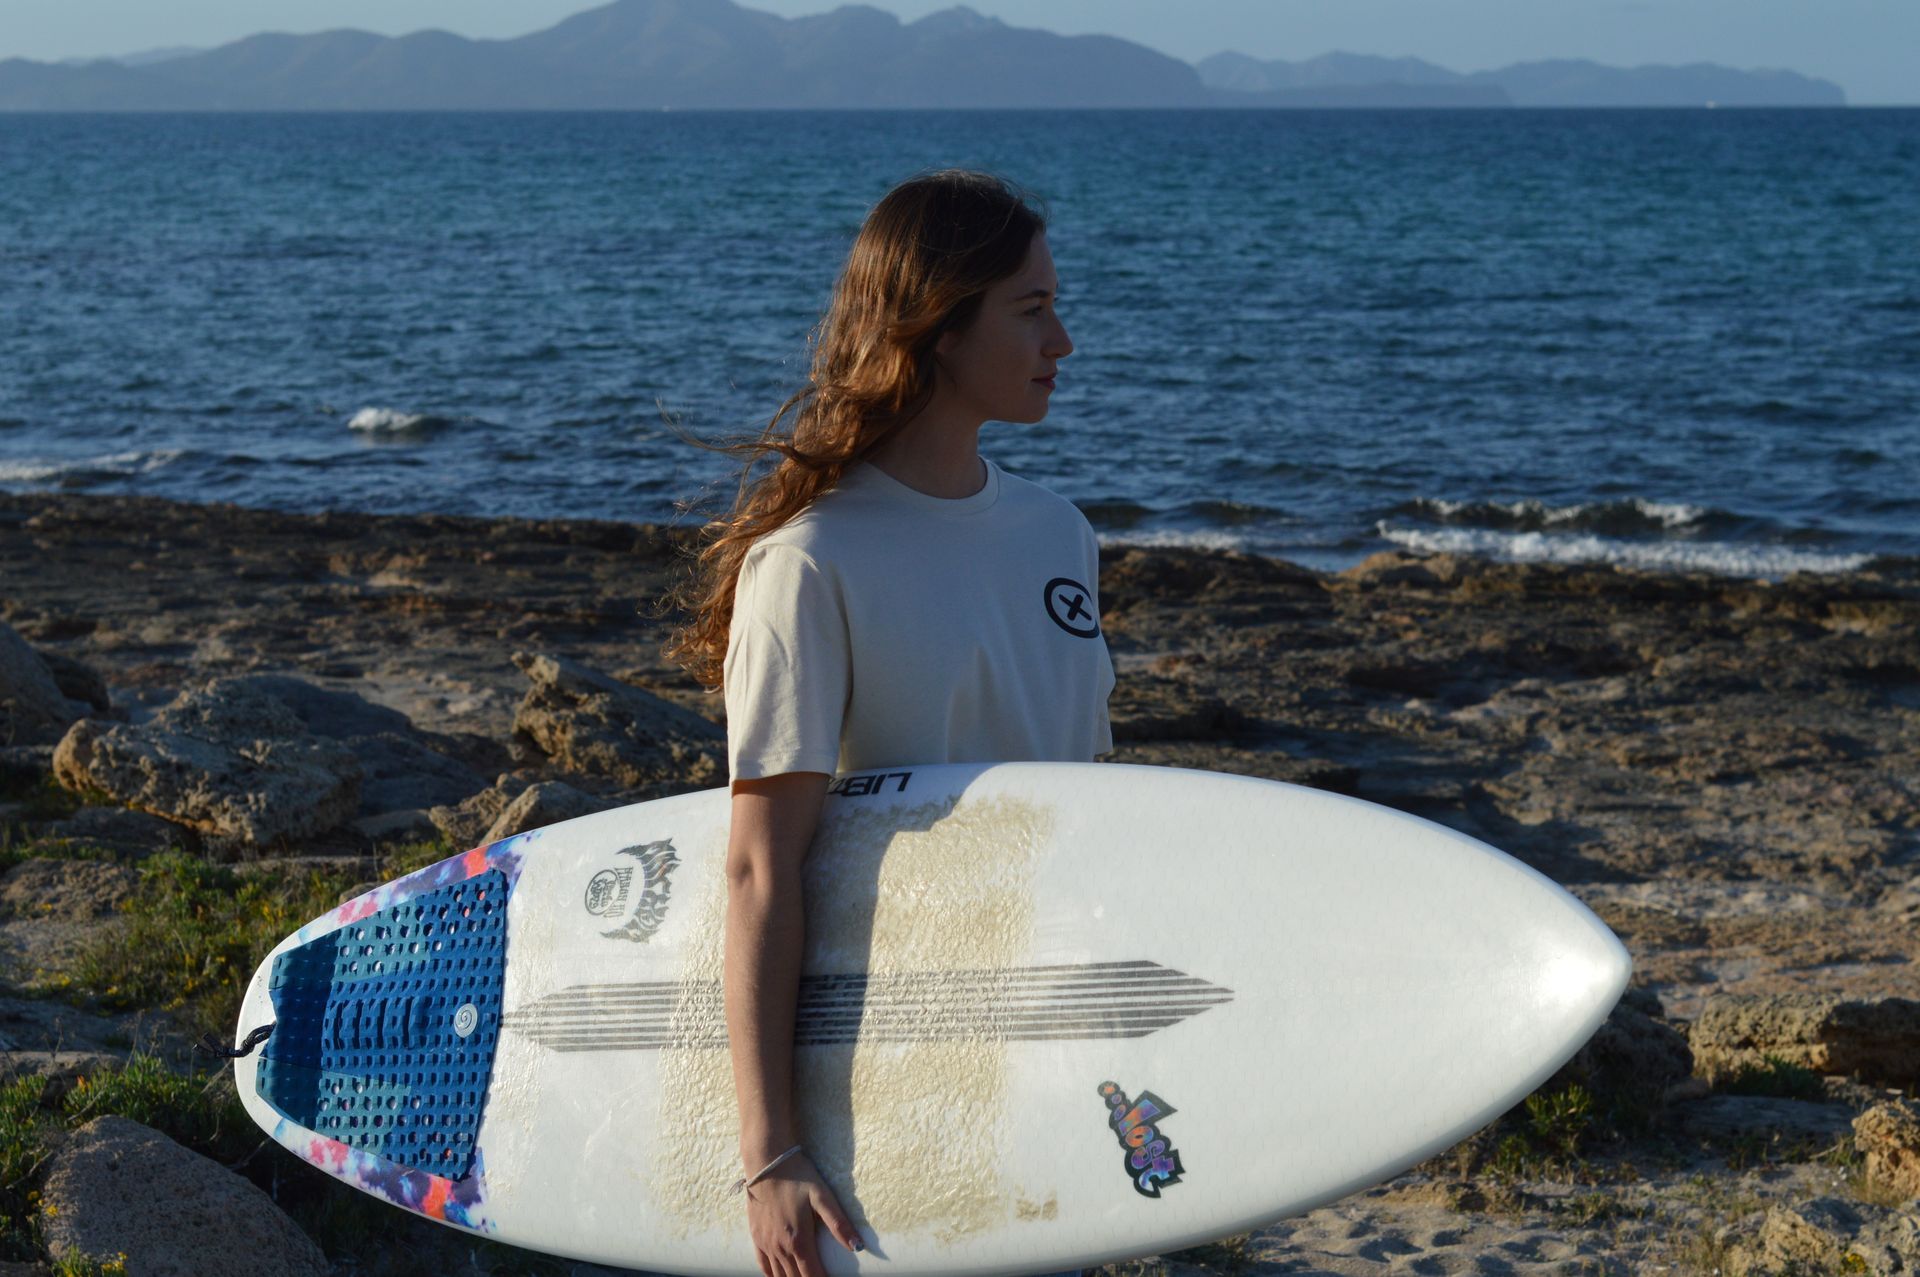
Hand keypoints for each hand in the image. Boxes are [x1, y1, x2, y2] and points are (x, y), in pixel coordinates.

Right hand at [744, 1151, 864, 1276]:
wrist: (766, 1162)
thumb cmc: (797, 1176)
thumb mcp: (822, 1196)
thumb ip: (839, 1223)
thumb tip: (858, 1246)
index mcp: (799, 1240)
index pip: (812, 1276)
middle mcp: (780, 1247)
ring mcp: (766, 1244)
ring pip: (779, 1276)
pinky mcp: (756, 1237)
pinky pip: (763, 1266)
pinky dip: (772, 1276)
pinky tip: (780, 1276)